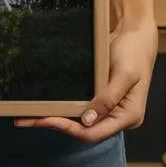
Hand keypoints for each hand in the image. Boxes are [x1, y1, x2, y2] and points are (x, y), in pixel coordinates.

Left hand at [13, 17, 157, 141]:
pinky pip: (83, 107)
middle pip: (85, 130)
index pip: (95, 133)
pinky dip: (66, 108)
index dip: (70, 129)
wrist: (136, 33)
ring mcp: (110, 108)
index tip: (47, 120)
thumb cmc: (134, 52)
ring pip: (82, 121)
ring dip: (59, 118)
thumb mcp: (124, 74)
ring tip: (32, 115)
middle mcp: (119, 117)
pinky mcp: (102, 97)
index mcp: (129, 116)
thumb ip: (108, 98)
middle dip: (58, 125)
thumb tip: (88, 120)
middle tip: (29, 119)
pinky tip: (49, 105)